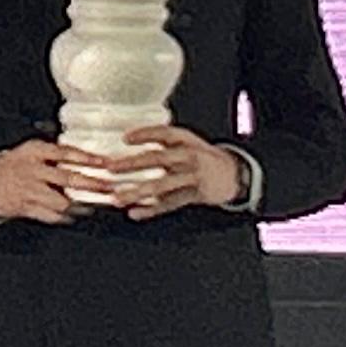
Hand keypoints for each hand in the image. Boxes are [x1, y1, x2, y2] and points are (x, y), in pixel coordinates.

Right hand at [0, 138, 95, 224]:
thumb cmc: (16, 164)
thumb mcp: (31, 150)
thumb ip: (55, 153)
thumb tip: (88, 159)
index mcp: (34, 151)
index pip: (65, 152)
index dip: (86, 158)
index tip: (104, 162)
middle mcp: (32, 170)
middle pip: (67, 178)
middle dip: (91, 184)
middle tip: (108, 187)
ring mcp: (29, 190)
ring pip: (61, 201)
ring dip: (81, 205)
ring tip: (94, 205)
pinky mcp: (26, 207)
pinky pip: (51, 215)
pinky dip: (66, 217)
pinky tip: (75, 215)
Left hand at [102, 126, 244, 219]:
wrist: (233, 173)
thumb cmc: (201, 156)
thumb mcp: (186, 142)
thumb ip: (162, 143)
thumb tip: (126, 141)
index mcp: (185, 140)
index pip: (164, 133)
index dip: (145, 134)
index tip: (125, 138)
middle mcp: (188, 157)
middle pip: (158, 159)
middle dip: (132, 163)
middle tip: (111, 167)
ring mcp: (192, 177)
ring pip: (162, 185)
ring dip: (137, 192)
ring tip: (118, 197)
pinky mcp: (194, 195)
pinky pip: (170, 204)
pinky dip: (151, 210)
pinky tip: (135, 213)